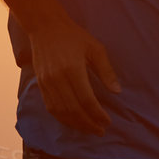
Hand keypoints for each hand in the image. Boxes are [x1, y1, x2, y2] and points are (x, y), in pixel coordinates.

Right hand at [24, 13, 120, 133]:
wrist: (45, 27)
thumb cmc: (74, 36)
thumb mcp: (95, 48)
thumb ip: (106, 71)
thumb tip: (117, 92)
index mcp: (73, 69)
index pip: (86, 100)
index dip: (97, 114)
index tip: (107, 122)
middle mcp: (58, 79)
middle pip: (73, 110)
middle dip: (88, 124)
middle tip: (101, 131)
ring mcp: (47, 83)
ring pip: (61, 112)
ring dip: (76, 124)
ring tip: (89, 130)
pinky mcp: (41, 85)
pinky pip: (51, 108)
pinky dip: (62, 118)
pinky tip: (73, 122)